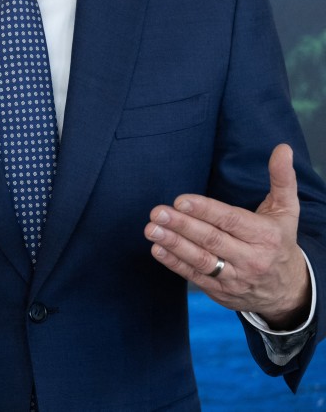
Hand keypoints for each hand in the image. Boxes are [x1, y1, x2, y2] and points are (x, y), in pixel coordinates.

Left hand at [145, 144, 309, 328]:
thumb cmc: (279, 242)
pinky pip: (195, 276)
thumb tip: (282, 148)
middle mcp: (251, 258)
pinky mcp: (220, 291)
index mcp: (265, 236)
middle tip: (158, 212)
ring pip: (201, 260)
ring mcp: (235, 277)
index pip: (231, 221)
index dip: (206, 211)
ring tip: (151, 229)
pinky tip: (157, 248)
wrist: (287, 291)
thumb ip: (282, 179)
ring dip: (173, 244)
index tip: (180, 201)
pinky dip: (174, 263)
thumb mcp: (286, 211)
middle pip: (212, 240)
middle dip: (183, 226)